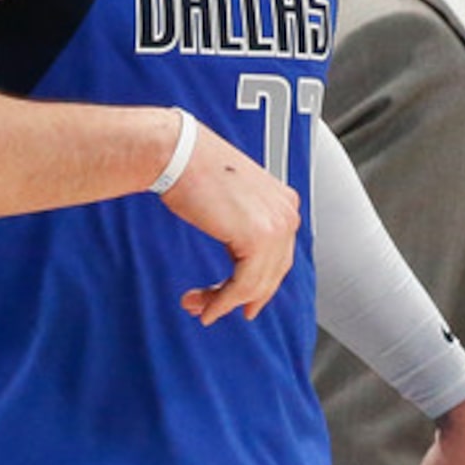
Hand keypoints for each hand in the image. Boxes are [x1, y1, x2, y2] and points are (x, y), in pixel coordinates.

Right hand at [162, 118, 300, 323]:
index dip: (257, 286)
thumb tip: (239, 255)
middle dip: (239, 298)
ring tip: (199, 307)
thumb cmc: (194, 168)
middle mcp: (286, 213)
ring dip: (224, 303)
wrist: (179, 154)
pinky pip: (244, 285)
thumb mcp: (231, 198)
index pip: (278, 257)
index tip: (239, 303)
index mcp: (284, 202)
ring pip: (256, 285)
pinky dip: (223, 302)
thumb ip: (243, 223)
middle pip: (270, 274)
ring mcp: (277, 226)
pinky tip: (207, 307)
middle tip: (212, 310)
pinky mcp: (258, 238)